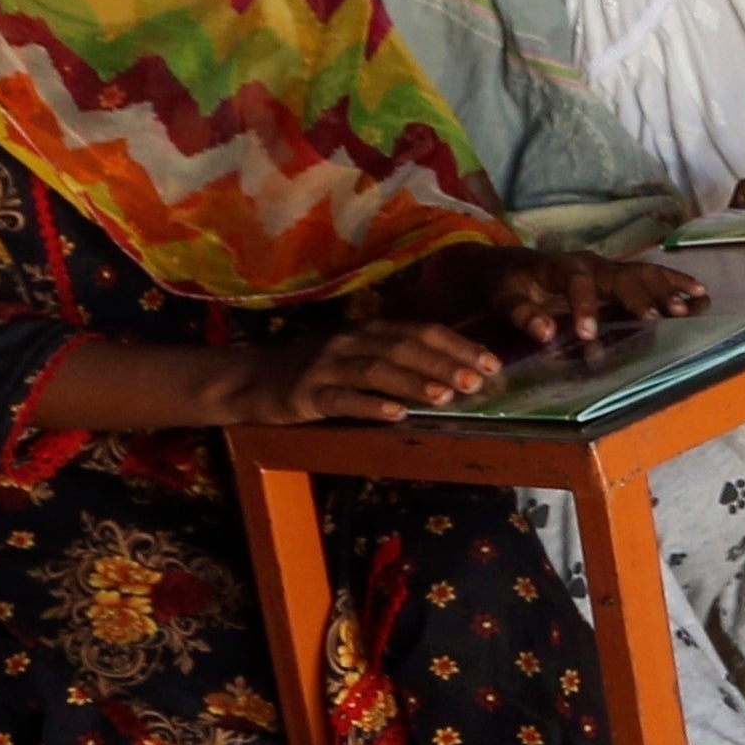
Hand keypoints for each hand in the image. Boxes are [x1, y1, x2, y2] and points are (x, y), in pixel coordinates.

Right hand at [238, 322, 501, 423]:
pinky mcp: (306, 394)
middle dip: (444, 363)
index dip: (458, 344)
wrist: (252, 379)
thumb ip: (397, 357)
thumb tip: (457, 369)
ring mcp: (326, 366)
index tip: (491, 362)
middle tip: (477, 381)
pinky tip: (396, 414)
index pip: (421, 330)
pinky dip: (371, 405)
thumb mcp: (358, 356)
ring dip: (414, 382)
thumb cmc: (317, 371)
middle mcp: (350, 342)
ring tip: (445, 396)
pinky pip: (342, 399)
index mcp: (369, 330)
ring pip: (376, 370)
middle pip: (404, 347)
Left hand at [442, 248, 707, 351]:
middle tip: (654, 318)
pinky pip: (649, 276)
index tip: (588, 333)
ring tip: (685, 308)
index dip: (584, 306)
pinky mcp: (617, 276)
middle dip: (637, 297)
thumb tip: (546, 334)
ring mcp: (607, 268)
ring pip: (641, 274)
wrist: (507, 265)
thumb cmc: (505, 285)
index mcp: (560, 266)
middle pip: (619, 276)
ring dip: (664, 290)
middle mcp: (590, 263)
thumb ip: (523, 314)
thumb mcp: (503, 299)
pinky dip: (673, 282)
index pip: (577, 282)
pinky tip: (698, 292)